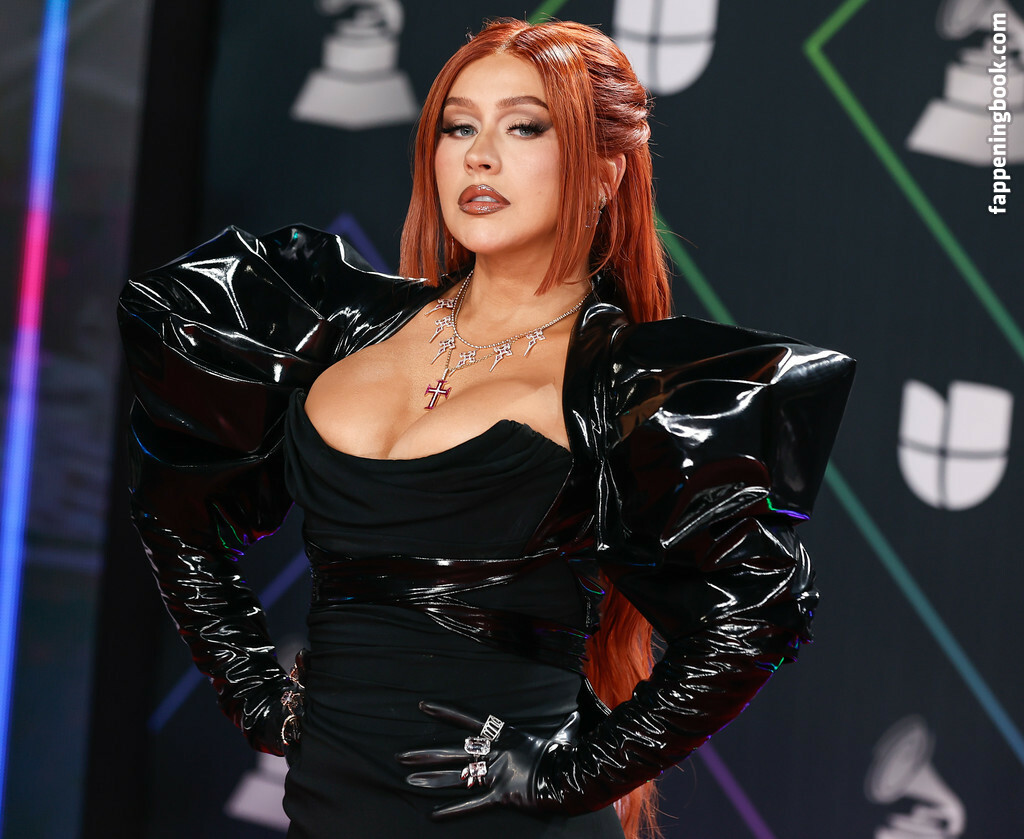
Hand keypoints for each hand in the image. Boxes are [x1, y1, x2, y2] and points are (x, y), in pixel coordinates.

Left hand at [396, 701, 578, 819]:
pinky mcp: (500, 795)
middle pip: (453, 752)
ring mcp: (496, 774)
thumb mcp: (564, 734)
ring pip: (456, 777)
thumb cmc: (567, 753)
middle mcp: (494, 753)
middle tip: (401, 756)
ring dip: (431, 780)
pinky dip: (453, 811)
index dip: (444, 713)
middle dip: (425, 755)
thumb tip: (577, 716)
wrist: (572, 775)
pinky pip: (472, 804)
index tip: (422, 707)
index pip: (467, 720)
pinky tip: (434, 816)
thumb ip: (565, 726)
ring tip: (407, 781)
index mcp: (505, 735)